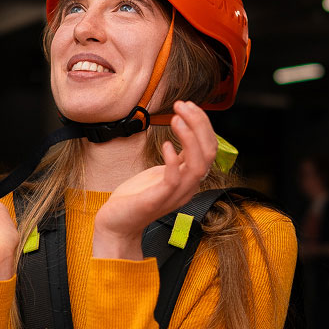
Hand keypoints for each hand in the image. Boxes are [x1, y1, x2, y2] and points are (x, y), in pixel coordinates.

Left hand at [93, 101, 217, 259]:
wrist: (117, 223)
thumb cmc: (137, 196)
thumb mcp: (162, 171)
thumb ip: (178, 158)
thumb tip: (185, 130)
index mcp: (190, 178)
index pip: (210, 148)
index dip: (203, 124)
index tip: (188, 105)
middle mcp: (188, 186)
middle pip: (209, 153)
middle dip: (199, 125)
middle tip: (183, 105)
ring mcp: (175, 194)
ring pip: (198, 165)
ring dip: (190, 138)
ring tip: (176, 118)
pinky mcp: (158, 199)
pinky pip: (174, 179)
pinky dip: (173, 160)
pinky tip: (166, 145)